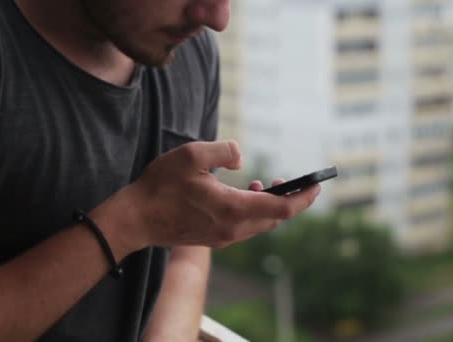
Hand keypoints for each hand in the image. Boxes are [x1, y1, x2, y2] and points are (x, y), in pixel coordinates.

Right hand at [95, 141, 320, 252]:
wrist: (135, 219)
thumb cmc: (160, 186)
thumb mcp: (191, 155)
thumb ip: (224, 150)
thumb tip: (241, 159)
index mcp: (233, 209)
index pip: (282, 208)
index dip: (304, 197)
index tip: (317, 185)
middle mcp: (233, 228)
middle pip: (275, 218)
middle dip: (288, 199)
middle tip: (286, 180)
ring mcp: (223, 237)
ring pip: (260, 224)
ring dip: (268, 205)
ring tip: (259, 182)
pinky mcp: (213, 239)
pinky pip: (244, 227)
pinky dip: (252, 211)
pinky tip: (239, 194)